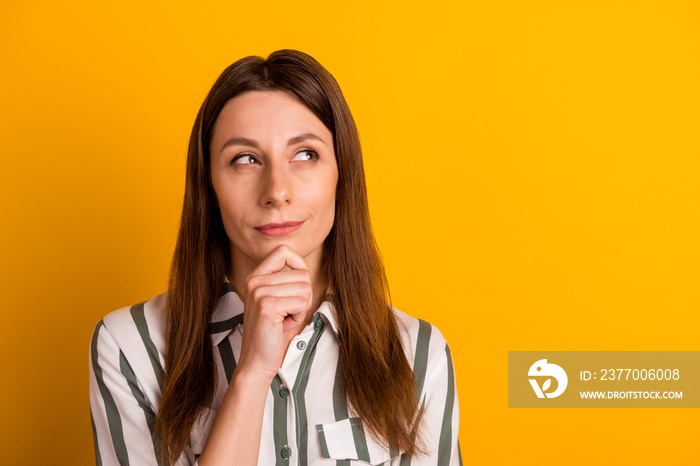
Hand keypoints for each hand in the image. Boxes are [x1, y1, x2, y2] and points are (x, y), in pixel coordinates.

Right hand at [235, 244, 312, 381]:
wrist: (256, 361)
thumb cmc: (271, 332)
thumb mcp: (276, 300)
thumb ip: (285, 281)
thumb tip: (304, 267)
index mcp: (256, 276)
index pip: (283, 251)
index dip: (299, 264)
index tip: (298, 284)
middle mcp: (255, 281)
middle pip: (302, 274)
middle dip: (303, 295)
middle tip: (287, 312)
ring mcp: (260, 293)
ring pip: (305, 288)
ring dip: (301, 308)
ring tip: (283, 319)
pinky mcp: (268, 306)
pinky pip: (302, 303)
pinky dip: (298, 317)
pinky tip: (283, 325)